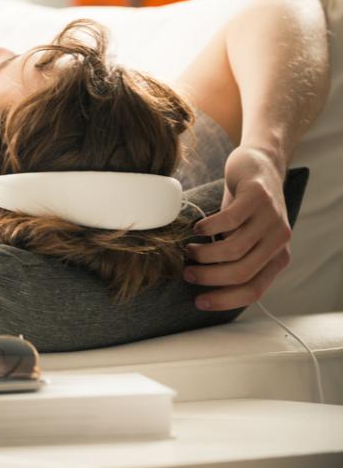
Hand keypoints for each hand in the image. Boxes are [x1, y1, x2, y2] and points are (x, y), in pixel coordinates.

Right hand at [182, 146, 291, 310]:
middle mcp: (279, 240)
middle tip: (187, 273)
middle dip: (209, 278)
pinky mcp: (257, 197)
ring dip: (204, 254)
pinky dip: (207, 228)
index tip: (199, 302)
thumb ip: (236, 258)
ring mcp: (270, 217)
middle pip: (242, 272)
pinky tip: (196, 228)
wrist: (259, 165)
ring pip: (233, 249)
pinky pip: (229, 221)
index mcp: (278, 256)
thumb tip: (205, 283)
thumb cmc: (246, 206)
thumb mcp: (245, 237)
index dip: (225, 300)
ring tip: (189, 250)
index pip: (253, 290)